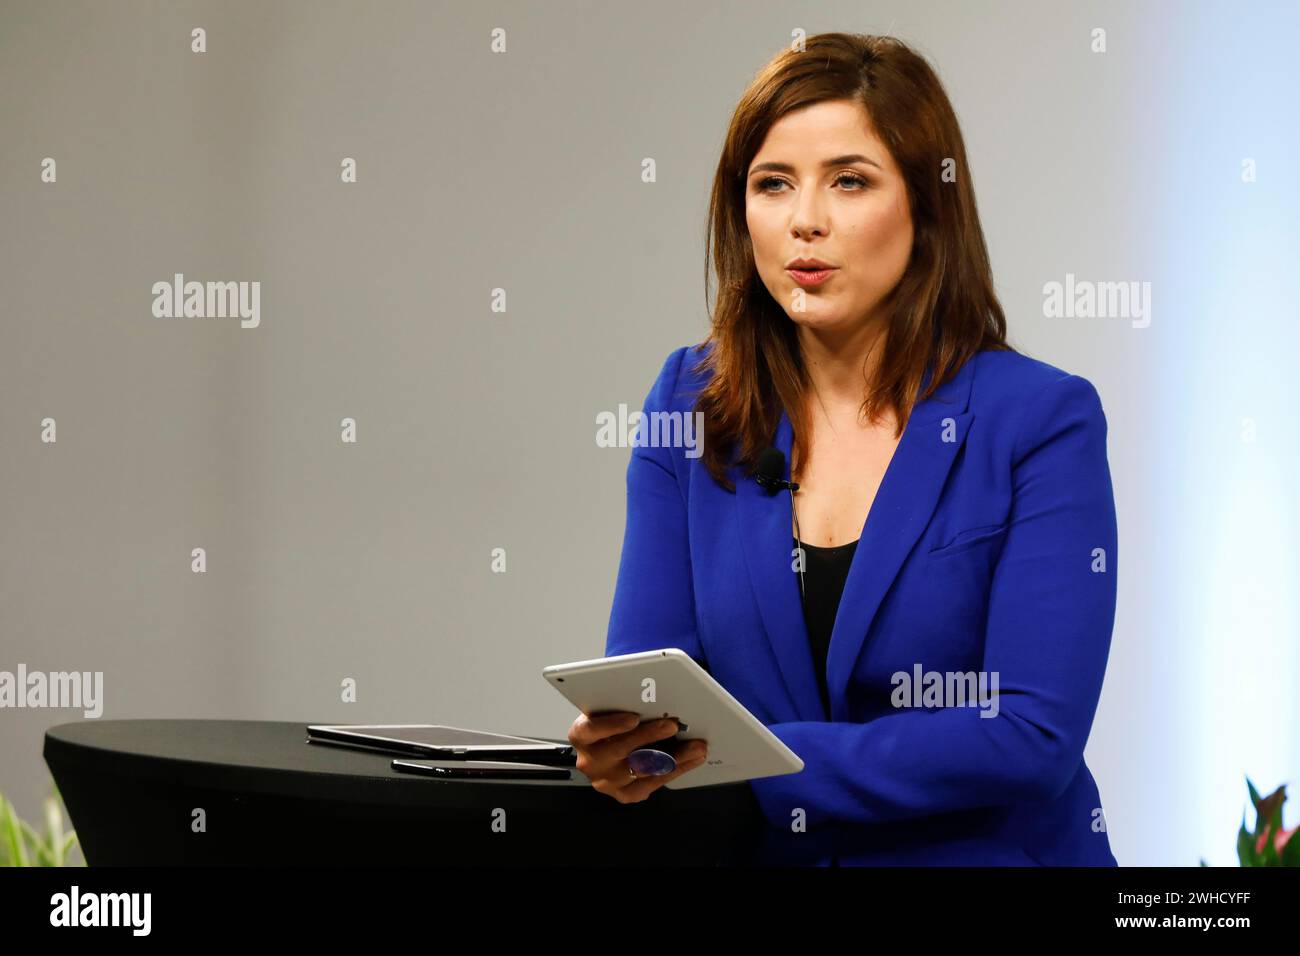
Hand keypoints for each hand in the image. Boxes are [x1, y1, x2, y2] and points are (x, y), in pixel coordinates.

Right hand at [567, 711, 708, 803]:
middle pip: (620, 750)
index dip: (612, 724)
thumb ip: (622, 705)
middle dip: (650, 736)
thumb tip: (653, 697)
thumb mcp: (609, 711)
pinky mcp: (624, 795)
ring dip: (673, 757)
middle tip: (673, 725)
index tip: (634, 717)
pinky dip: (675, 770)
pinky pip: (652, 784)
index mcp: (581, 736)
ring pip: (642, 769)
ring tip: (694, 746)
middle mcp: (590, 762)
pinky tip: (690, 759)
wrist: (609, 750)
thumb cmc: (614, 725)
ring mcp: (606, 782)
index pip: (590, 729)